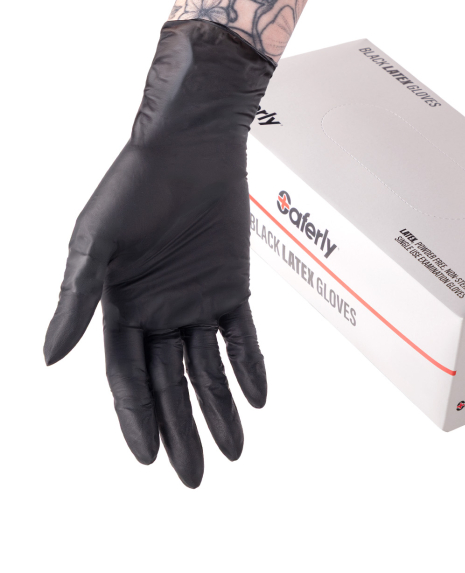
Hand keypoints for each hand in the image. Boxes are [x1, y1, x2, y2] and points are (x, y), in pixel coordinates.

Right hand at [44, 20, 273, 487]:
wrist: (190, 147)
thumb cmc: (135, 185)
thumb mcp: (95, 242)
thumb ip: (78, 298)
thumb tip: (49, 357)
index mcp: (120, 308)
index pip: (128, 377)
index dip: (137, 417)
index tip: (148, 457)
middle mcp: (159, 312)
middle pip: (170, 383)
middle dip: (182, 429)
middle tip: (195, 474)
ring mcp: (198, 302)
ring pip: (210, 368)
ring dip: (221, 408)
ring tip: (234, 449)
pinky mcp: (233, 286)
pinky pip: (243, 335)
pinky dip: (249, 365)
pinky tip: (257, 395)